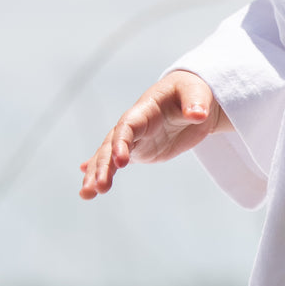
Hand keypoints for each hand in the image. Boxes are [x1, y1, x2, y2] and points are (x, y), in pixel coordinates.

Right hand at [78, 70, 227, 199]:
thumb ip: (195, 102)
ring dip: (97, 174)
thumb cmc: (192, 91)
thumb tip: (198, 115)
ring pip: (109, 156)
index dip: (121, 142)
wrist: (194, 100)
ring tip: (87, 194)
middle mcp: (134, 125)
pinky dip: (103, 172)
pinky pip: (118, 162)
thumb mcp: (197, 92)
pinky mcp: (141, 150)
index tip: (121, 162)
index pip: (127, 126)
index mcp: (144, 109)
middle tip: (98, 186)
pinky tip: (89, 187)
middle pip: (112, 144)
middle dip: (104, 165)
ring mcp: (135, 139)